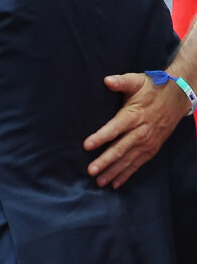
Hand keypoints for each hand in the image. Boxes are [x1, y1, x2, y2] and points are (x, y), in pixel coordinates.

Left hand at [83, 73, 188, 188]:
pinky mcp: (152, 149)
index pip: (114, 129)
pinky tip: (115, 183)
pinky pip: (137, 164)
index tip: (86, 146)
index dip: (100, 137)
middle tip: (90, 171)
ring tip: (99, 182)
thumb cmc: (152, 88)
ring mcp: (147, 143)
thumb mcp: (136, 81)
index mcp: (133, 115)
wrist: (177, 97)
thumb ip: (121, 82)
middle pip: (120, 149)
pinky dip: (127, 174)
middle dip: (105, 162)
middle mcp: (140, 132)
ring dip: (113, 172)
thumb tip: (107, 80)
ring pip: (128, 161)